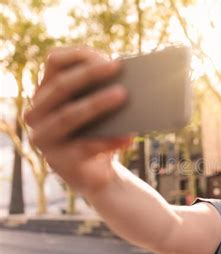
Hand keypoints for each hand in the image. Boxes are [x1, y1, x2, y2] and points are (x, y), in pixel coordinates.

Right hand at [25, 47, 131, 194]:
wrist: (98, 175)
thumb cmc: (100, 134)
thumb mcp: (99, 110)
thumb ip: (103, 92)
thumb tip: (127, 78)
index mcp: (46, 93)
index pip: (54, 63)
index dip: (78, 56)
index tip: (105, 55)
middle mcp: (37, 113)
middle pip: (61, 86)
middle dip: (90, 74)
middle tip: (118, 67)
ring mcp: (43, 138)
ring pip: (68, 115)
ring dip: (97, 103)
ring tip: (123, 95)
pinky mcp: (57, 161)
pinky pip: (84, 147)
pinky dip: (108, 141)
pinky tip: (127, 137)